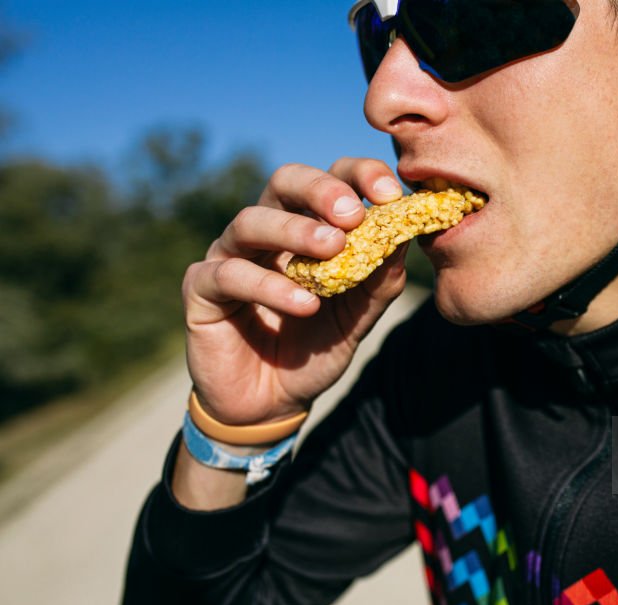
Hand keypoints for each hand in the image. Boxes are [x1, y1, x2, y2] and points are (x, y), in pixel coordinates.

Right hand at [182, 158, 406, 425]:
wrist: (272, 403)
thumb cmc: (314, 349)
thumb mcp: (358, 316)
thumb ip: (380, 281)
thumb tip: (405, 236)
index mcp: (307, 227)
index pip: (331, 180)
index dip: (359, 176)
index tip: (390, 194)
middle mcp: (266, 231)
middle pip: (285, 182)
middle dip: (321, 190)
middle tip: (352, 214)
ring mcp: (230, 255)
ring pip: (252, 221)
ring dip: (295, 231)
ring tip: (333, 250)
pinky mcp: (201, 289)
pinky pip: (230, 275)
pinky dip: (270, 286)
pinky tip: (305, 304)